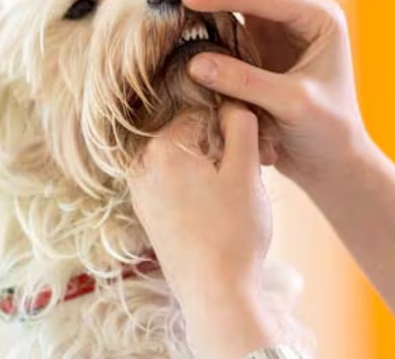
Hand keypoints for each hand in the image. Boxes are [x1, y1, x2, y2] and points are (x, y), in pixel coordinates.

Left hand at [127, 101, 281, 356]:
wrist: (215, 295)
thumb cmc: (234, 233)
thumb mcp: (246, 171)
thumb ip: (240, 125)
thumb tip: (230, 101)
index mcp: (162, 146)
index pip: (204, 111)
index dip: (234, 127)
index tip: (255, 151)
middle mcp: (141, 165)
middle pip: (190, 135)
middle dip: (221, 147)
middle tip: (251, 173)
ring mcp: (140, 191)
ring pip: (183, 160)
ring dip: (210, 168)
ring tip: (236, 196)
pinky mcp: (146, 214)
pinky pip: (173, 183)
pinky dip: (196, 188)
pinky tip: (217, 211)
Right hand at [187, 0, 370, 191]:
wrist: (332, 161)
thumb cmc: (326, 133)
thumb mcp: (290, 105)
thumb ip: (245, 81)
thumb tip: (195, 62)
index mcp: (319, 17)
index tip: (190, 0)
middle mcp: (300, 12)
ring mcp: (277, 24)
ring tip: (189, 14)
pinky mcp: (258, 42)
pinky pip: (229, 12)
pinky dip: (210, 15)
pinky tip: (194, 32)